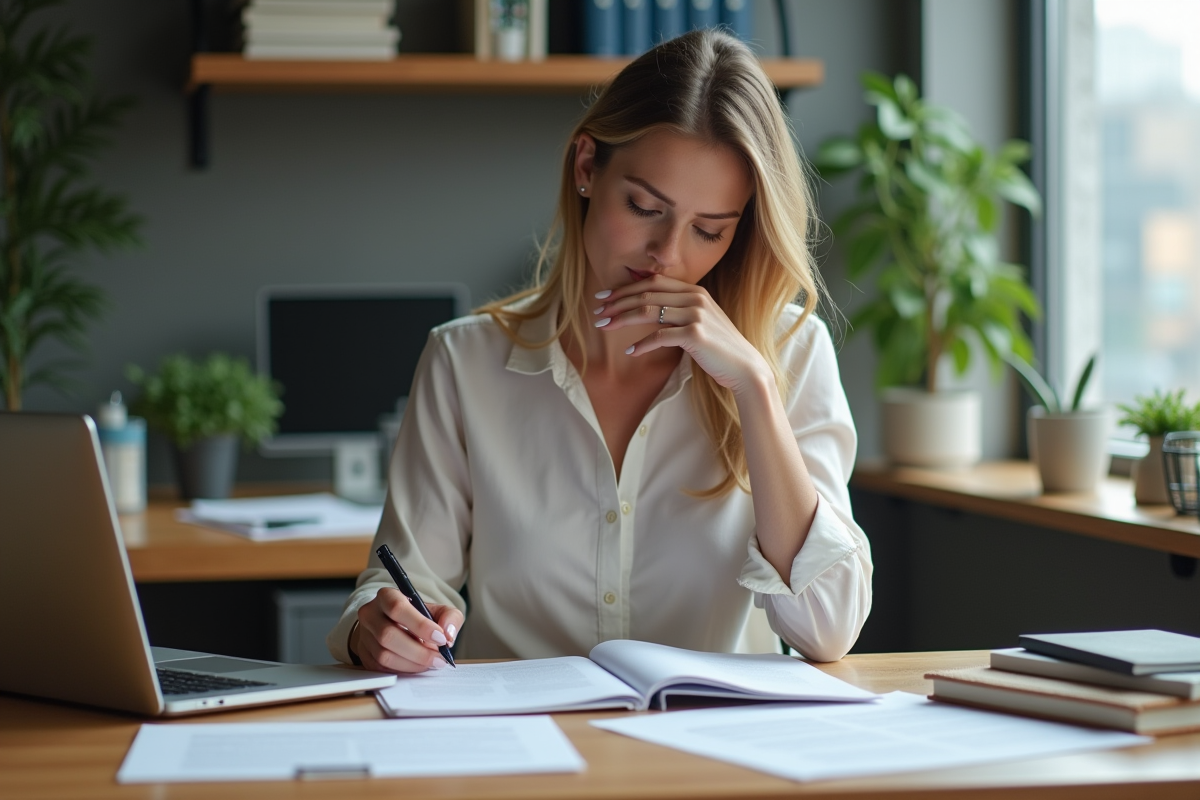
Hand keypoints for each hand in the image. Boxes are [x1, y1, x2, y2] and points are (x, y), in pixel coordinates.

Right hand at [351, 588, 463, 673]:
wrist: (395, 625)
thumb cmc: (418, 617)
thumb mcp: (438, 610)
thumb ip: (450, 617)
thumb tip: (448, 634)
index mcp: (387, 596)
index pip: (397, 608)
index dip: (420, 625)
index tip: (440, 638)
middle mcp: (370, 614)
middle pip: (388, 635)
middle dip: (419, 651)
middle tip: (439, 658)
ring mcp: (364, 636)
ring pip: (384, 655)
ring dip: (412, 663)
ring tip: (431, 662)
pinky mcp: (364, 655)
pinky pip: (382, 668)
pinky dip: (404, 670)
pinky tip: (418, 666)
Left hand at [593, 274, 769, 394]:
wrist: (744, 367)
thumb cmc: (718, 348)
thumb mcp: (699, 321)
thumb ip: (678, 310)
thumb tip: (648, 308)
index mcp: (694, 291)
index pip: (652, 282)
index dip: (625, 288)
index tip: (604, 296)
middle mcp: (695, 298)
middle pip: (646, 293)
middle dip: (617, 302)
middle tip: (597, 312)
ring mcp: (696, 314)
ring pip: (648, 311)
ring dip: (622, 319)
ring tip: (604, 326)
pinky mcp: (695, 334)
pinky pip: (660, 336)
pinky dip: (642, 344)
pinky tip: (629, 351)